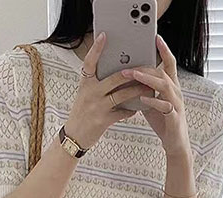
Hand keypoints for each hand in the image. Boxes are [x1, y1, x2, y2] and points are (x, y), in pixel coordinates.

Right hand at [64, 32, 147, 149]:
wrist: (74, 136)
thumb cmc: (81, 114)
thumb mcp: (85, 95)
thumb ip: (97, 84)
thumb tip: (116, 74)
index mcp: (85, 84)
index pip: (89, 62)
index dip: (96, 49)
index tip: (104, 37)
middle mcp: (91, 93)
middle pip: (114, 78)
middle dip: (132, 73)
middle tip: (144, 68)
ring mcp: (97, 107)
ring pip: (122, 95)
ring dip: (136, 91)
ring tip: (147, 88)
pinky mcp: (103, 120)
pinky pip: (122, 113)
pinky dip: (131, 110)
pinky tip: (137, 108)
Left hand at [122, 35, 190, 156]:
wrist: (175, 143)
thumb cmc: (164, 122)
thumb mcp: (152, 102)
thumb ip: (144, 90)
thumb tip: (128, 80)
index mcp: (171, 87)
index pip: (169, 64)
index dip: (164, 50)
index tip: (156, 38)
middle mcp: (176, 92)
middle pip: (163, 73)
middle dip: (146, 67)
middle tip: (129, 65)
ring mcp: (176, 104)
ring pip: (165, 86)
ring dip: (148, 79)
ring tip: (134, 75)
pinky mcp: (174, 118)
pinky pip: (164, 106)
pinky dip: (153, 101)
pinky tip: (143, 99)